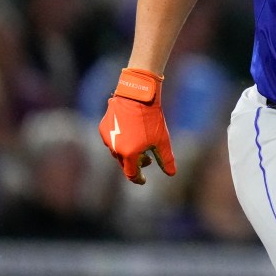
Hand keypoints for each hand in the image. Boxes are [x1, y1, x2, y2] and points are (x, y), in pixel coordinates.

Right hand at [98, 68, 175, 184]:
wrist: (138, 95)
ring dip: (128, 152)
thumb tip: (171, 173)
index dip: (138, 178)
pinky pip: (111, 139)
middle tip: (148, 159)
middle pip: (124, 162)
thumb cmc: (152, 117)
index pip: (131, 173)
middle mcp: (115, 148)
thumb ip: (166, 159)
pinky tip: (130, 135)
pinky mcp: (103, 127)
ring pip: (117, 151)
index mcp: (129, 154)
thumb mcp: (162, 139)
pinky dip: (121, 141)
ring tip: (141, 145)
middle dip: (136, 163)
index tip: (143, 180)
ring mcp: (107, 138)